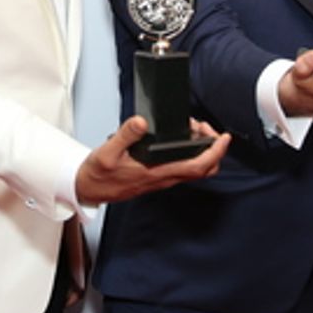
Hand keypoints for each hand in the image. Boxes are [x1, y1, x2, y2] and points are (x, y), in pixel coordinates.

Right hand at [74, 116, 229, 205]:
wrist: (89, 190)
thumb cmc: (98, 174)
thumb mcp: (107, 152)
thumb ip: (125, 135)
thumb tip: (141, 122)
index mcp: (156, 172)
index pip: (197, 166)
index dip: (215, 152)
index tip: (223, 137)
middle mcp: (164, 178)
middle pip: (203, 170)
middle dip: (212, 149)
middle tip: (204, 128)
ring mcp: (162, 178)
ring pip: (193, 168)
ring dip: (200, 149)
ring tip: (191, 129)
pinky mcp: (157, 176)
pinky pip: (182, 167)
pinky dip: (188, 152)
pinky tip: (178, 138)